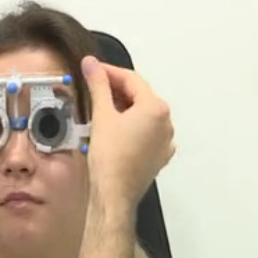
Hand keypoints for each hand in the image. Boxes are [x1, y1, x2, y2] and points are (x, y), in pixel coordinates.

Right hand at [81, 56, 174, 208]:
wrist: (114, 194)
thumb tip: (91, 63)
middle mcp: (166, 123)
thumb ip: (98, 85)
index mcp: (156, 108)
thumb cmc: (109, 157)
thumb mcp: (102, 115)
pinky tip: (115, 131)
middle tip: (94, 87)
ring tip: (101, 109)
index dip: (109, 72)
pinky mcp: (159, 156)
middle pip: (140, 96)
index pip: (131, 79)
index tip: (92, 69)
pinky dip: (132, 127)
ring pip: (144, 115)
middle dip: (117, 90)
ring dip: (124, 108)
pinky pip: (147, 133)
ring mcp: (165, 141)